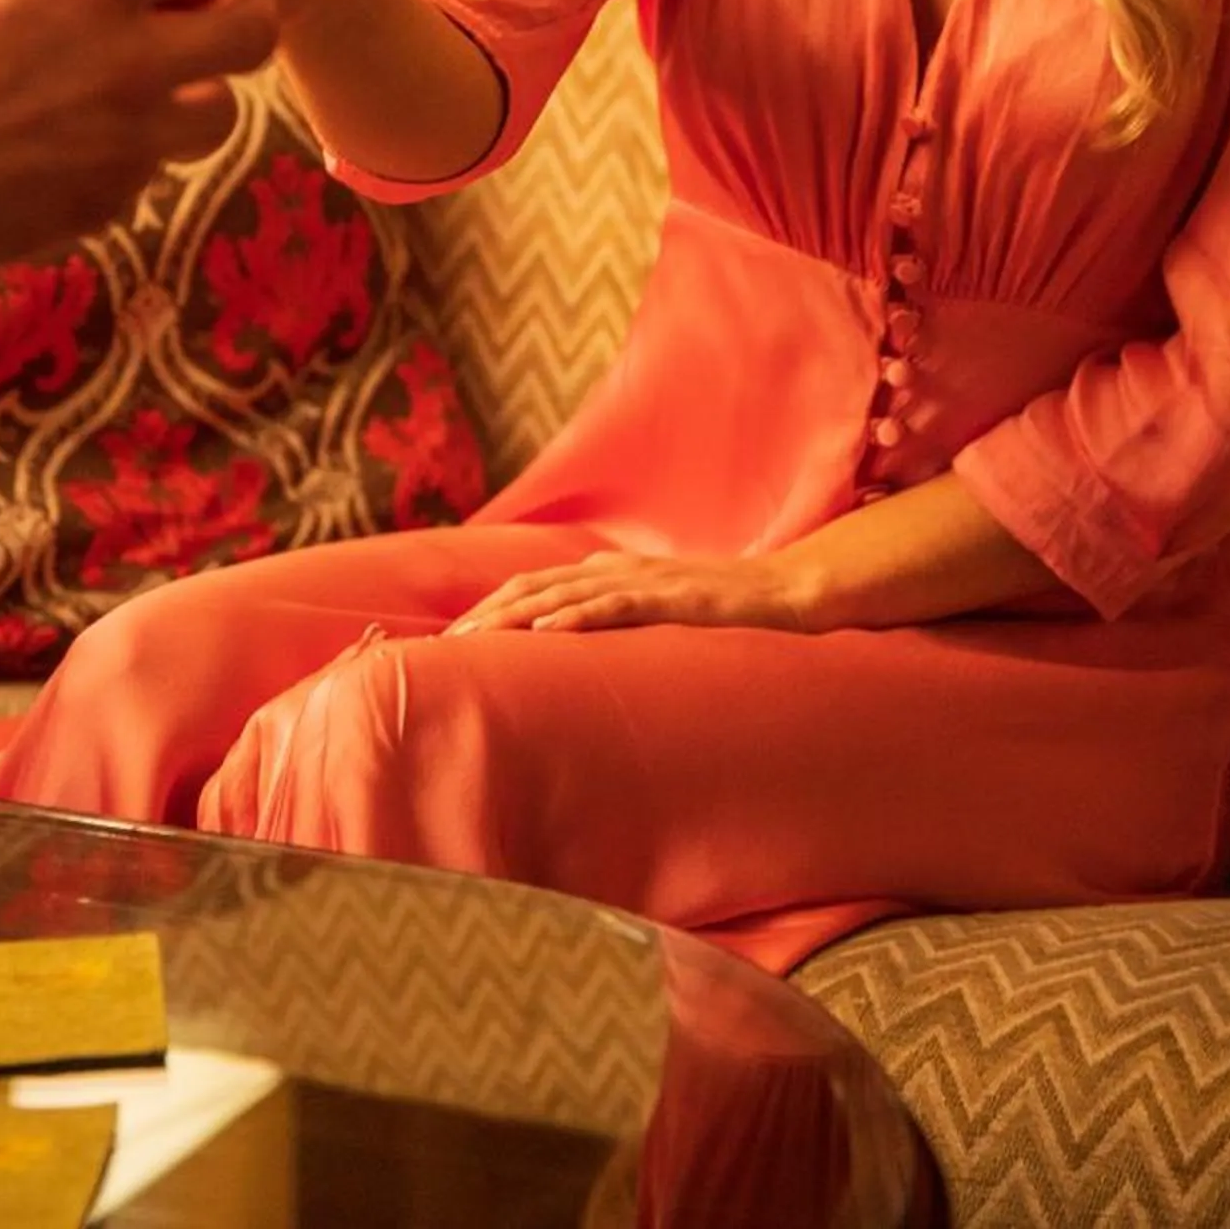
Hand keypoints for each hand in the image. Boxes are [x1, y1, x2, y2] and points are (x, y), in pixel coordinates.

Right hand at [0, 0, 281, 295]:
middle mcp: (132, 62)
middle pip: (255, 38)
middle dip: (248, 20)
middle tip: (218, 14)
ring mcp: (125, 143)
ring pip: (218, 119)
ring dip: (198, 97)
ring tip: (157, 89)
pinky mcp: (100, 206)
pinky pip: (145, 179)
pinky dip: (129, 160)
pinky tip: (85, 150)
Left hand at [450, 550, 806, 637]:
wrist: (788, 594)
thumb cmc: (723, 613)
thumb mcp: (658, 618)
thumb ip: (619, 624)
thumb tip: (575, 658)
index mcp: (611, 573)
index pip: (535, 587)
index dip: (491, 609)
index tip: (450, 638)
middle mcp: (619, 570)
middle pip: (535, 586)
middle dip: (486, 614)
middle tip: (441, 645)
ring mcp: (645, 583)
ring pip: (563, 595)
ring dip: (513, 617)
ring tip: (472, 640)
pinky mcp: (673, 600)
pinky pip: (615, 608)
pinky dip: (574, 619)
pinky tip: (543, 634)